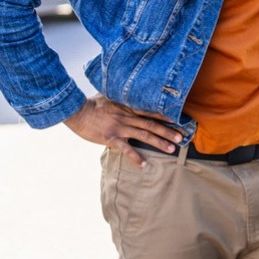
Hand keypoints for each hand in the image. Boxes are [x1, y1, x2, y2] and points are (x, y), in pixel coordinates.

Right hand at [65, 96, 182, 166]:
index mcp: (129, 106)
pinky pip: (126, 149)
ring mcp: (120, 128)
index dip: (166, 115)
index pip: (152, 111)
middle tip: (181, 137)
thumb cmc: (93, 103)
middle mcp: (128, 117)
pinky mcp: (111, 138)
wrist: (77, 111)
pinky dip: (135, 157)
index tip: (179, 119)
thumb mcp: (110, 95)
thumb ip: (123, 97)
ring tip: (171, 149)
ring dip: (159, 143)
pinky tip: (144, 164)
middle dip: (168, 131)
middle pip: (152, 124)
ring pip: (144, 135)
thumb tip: (130, 94)